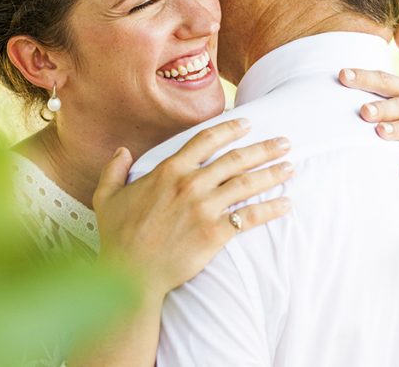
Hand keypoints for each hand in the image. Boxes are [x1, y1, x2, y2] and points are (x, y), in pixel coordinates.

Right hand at [92, 118, 292, 295]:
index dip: (230, 128)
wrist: (130, 274)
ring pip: (247, 184)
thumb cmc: (118, 237)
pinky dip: (271, 209)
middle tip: (284, 142)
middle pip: (236, 159)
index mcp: (169, 171)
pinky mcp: (215, 234)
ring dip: (272, 173)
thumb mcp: (107, 197)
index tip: (248, 123)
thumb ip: (115, 170)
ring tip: (291, 167)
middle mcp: (191, 184)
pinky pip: (250, 218)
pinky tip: (287, 204)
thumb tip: (121, 151)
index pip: (206, 140)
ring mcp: (205, 208)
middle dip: (264, 148)